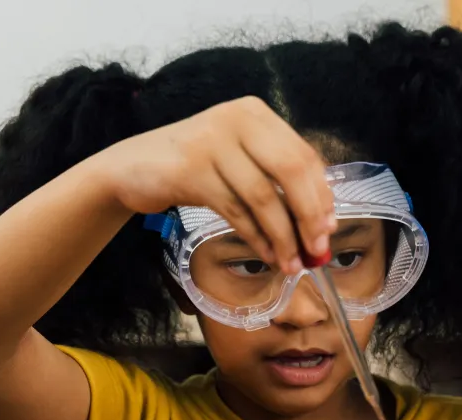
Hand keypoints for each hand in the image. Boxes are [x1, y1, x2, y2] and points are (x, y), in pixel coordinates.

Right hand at [97, 96, 335, 272]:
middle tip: (317, 249)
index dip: (322, 195)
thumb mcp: (238, 160)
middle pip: (290, 171)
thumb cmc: (194, 168)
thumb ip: (276, 180)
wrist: (131, 168)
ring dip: (282, 236)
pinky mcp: (191, 170)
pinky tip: (267, 255)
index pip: (303, 155)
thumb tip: (322, 223)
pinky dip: (256, 237)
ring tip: (291, 263)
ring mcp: (212, 142)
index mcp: (255, 114)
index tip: (329, 228)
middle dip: (309, 215)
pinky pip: (235, 210)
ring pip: (262, 197)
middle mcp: (236, 120)